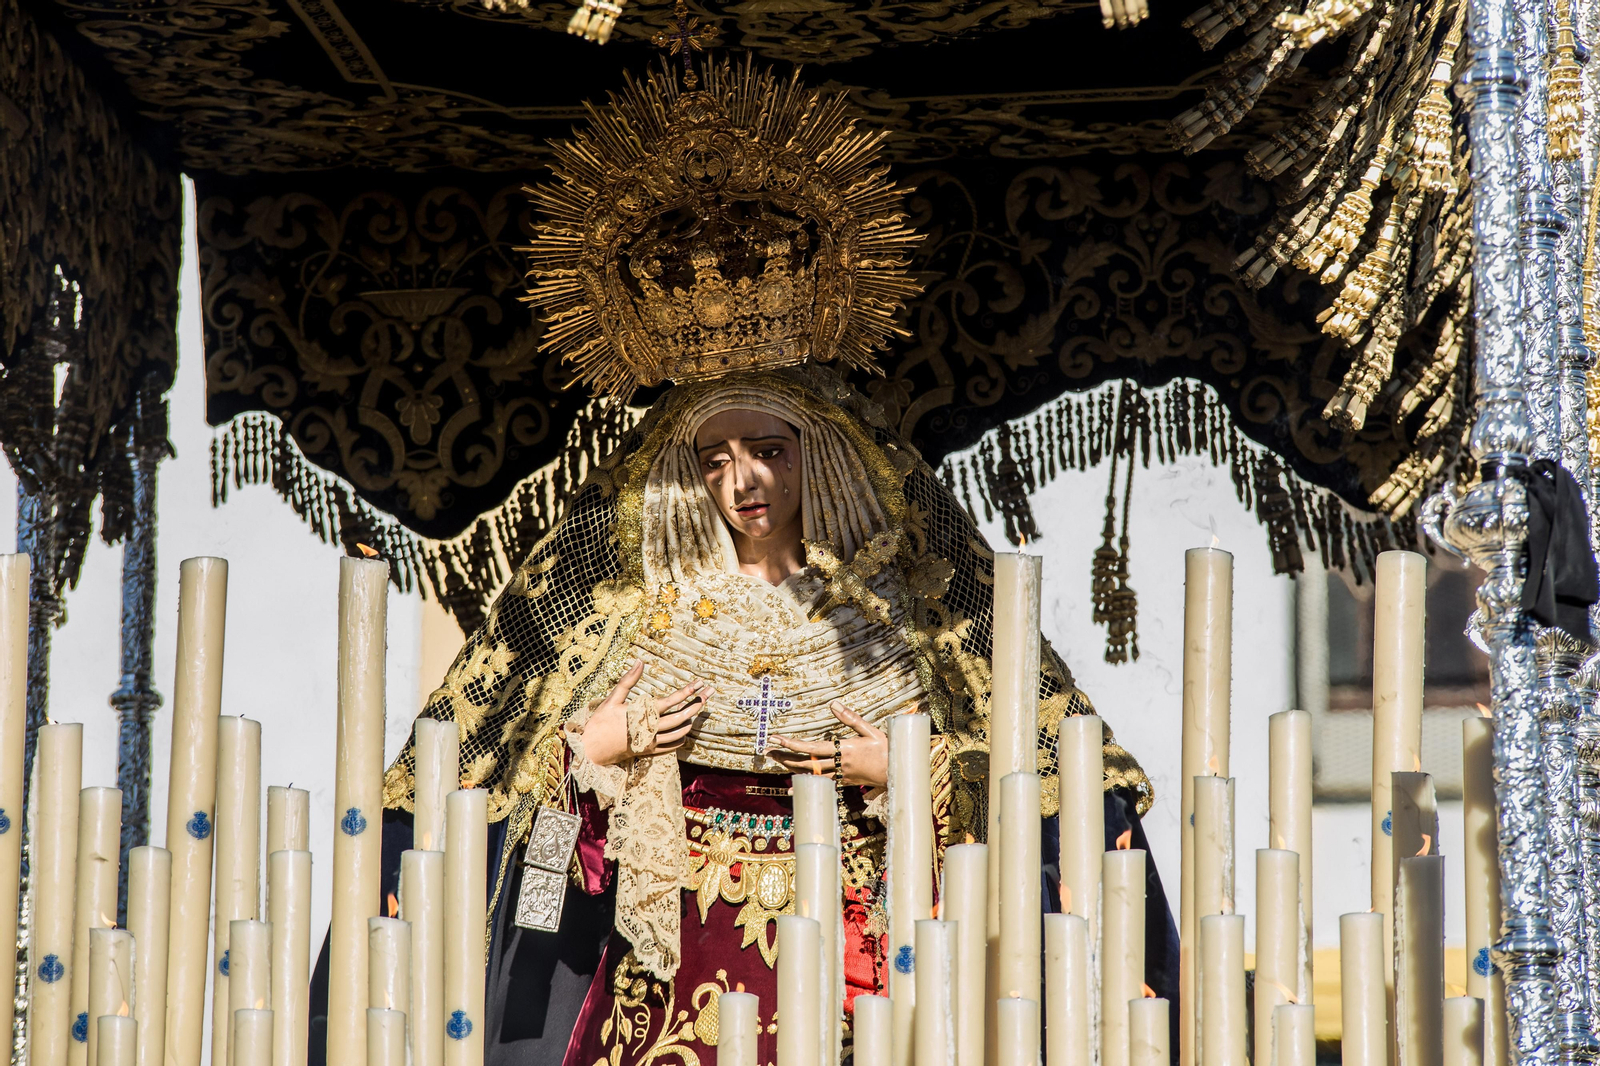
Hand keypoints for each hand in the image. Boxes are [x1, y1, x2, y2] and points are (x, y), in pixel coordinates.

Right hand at [580, 660, 708, 766]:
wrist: (591, 750)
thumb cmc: (600, 722)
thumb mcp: (612, 698)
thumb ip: (628, 680)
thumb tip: (640, 661)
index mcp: (643, 714)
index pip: (671, 702)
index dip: (686, 692)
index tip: (698, 683)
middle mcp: (650, 729)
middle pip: (681, 717)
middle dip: (697, 704)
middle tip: (709, 694)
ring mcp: (651, 742)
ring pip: (679, 733)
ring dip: (691, 721)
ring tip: (699, 710)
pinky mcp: (648, 751)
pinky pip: (670, 746)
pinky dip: (680, 738)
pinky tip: (685, 731)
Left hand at [768, 702, 887, 787]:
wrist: (899, 774)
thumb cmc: (887, 750)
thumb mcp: (871, 730)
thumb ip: (851, 718)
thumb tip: (833, 703)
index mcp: (843, 749)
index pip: (811, 747)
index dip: (792, 743)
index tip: (776, 737)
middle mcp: (839, 764)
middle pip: (805, 763)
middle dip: (785, 755)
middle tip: (768, 749)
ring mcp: (840, 775)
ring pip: (810, 774)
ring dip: (791, 767)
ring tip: (776, 760)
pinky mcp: (844, 781)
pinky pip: (821, 784)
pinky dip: (805, 785)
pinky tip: (793, 788)